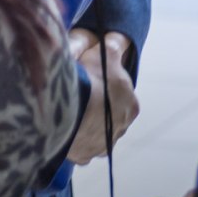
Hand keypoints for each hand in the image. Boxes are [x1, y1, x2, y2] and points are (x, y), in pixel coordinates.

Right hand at [66, 30, 138, 163]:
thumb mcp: (105, 53)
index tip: (94, 81)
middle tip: (82, 97)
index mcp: (131, 106)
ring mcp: (102, 145)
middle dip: (99, 110)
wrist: (72, 107)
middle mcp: (121, 129)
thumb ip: (113, 47)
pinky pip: (80, 148)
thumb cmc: (92, 79)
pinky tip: (66, 130)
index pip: (122, 96)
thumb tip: (116, 41)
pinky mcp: (84, 155)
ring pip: (96, 135)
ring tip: (72, 115)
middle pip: (110, 117)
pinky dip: (74, 141)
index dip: (108, 87)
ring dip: (87, 127)